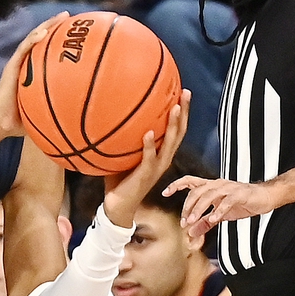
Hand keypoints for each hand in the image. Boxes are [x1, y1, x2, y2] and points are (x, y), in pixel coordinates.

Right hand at [0, 11, 69, 136]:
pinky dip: (33, 39)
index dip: (62, 39)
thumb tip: (91, 113)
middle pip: (43, 39)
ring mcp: (19, 63)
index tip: (78, 31)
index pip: (49, 50)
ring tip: (61, 17)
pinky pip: (23, 49)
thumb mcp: (49, 110)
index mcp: (36, 70)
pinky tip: (43, 33)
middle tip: (70, 16)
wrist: (3, 123)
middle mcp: (28, 63)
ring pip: (33, 38)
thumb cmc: (25, 119)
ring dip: (47, 26)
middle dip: (56, 26)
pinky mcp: (12, 65)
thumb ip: (64, 105)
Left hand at [102, 90, 189, 226]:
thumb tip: (108, 116)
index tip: (183, 91)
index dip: (181, 111)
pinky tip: (149, 133)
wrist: (117, 205)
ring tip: (174, 107)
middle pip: (179, 132)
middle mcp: (163, 159)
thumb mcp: (121, 155)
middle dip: (183, 112)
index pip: (175, 129)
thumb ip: (121, 139)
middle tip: (186, 93)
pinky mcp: (145, 176)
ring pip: (170, 144)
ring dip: (173, 125)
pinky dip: (150, 146)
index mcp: (160, 153)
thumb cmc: (118, 179)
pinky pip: (149, 159)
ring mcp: (156, 167)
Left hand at [162, 176, 277, 237]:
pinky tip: (213, 219)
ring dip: (198, 209)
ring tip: (191, 222)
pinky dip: (218, 211)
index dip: (176, 185)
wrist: (266, 197)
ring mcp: (229, 188)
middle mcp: (217, 184)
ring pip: (208, 195)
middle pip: (196, 192)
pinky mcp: (240, 194)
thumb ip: (205, 222)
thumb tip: (191, 232)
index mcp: (211, 186)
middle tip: (183, 222)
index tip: (165, 193)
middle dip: (187, 207)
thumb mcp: (220, 214)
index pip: (190, 181)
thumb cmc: (243, 202)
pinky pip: (226, 202)